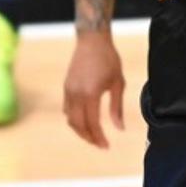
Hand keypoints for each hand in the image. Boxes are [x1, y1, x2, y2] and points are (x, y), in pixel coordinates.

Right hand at [63, 31, 124, 148]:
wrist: (92, 40)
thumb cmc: (109, 59)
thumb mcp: (118, 83)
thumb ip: (117, 107)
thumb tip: (120, 128)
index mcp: (91, 94)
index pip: (92, 124)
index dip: (99, 138)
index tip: (106, 146)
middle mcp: (76, 94)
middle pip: (78, 125)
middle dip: (89, 137)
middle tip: (100, 144)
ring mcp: (69, 90)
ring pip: (70, 119)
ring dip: (80, 130)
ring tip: (92, 135)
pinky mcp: (66, 86)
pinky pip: (66, 109)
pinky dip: (74, 119)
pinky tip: (84, 120)